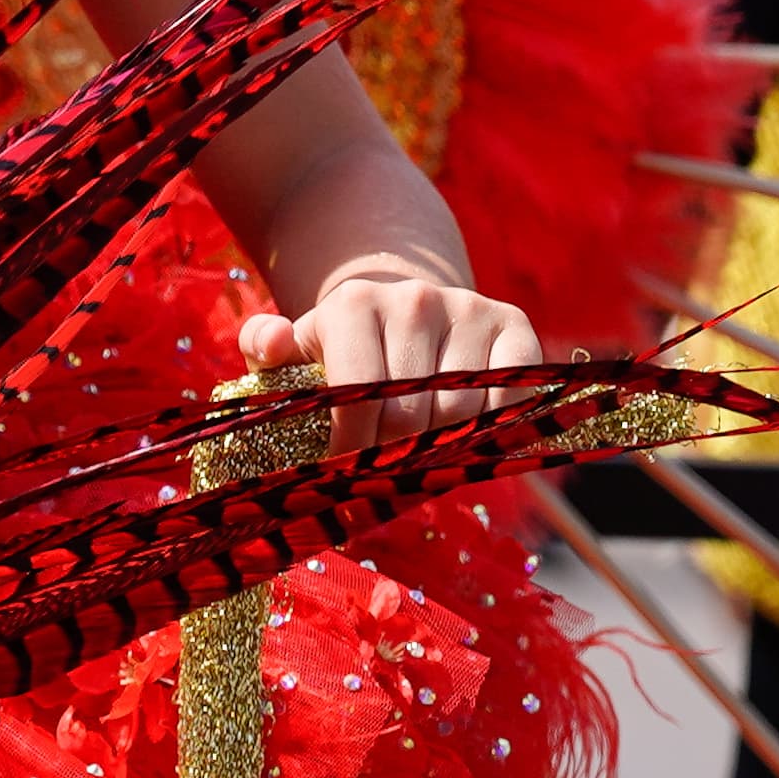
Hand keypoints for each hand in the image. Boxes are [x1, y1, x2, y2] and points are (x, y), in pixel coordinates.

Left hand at [239, 264, 543, 455]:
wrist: (405, 313)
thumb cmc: (343, 347)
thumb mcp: (297, 348)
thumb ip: (264, 345)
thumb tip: (272, 343)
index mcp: (354, 303)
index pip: (358, 394)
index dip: (353, 446)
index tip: (345, 475)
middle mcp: (415, 298)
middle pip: (411, 411)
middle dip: (394, 456)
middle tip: (383, 479)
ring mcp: (469, 309)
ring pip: (462, 412)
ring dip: (441, 448)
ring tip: (418, 459)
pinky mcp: (514, 326)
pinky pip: (512, 396)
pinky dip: (494, 427)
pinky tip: (467, 436)